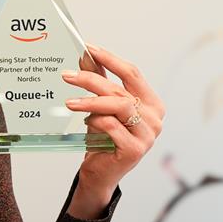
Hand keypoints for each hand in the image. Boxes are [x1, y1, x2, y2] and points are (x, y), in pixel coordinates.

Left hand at [62, 44, 164, 214]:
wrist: (100, 173)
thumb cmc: (103, 139)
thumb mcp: (101, 108)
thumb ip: (99, 83)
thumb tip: (86, 57)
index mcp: (152, 103)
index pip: (132, 74)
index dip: (110, 59)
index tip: (89, 48)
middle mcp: (154, 118)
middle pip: (121, 89)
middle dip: (91, 79)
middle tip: (67, 75)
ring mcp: (147, 135)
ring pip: (119, 106)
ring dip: (90, 101)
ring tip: (70, 102)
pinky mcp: (135, 150)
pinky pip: (112, 126)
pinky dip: (96, 121)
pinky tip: (86, 123)